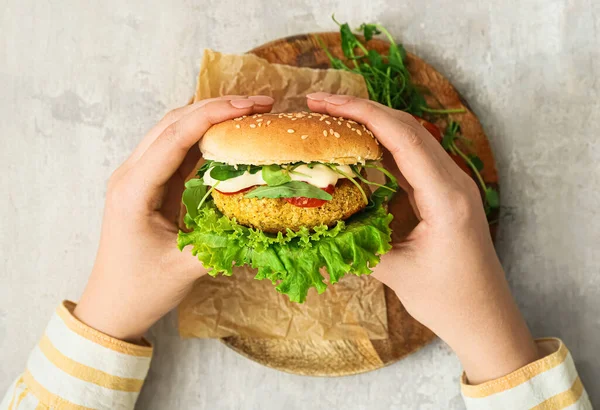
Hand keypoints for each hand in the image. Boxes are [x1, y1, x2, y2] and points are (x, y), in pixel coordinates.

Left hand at [74, 95, 274, 342]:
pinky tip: (229, 135)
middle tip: (258, 104)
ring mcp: (137, 176)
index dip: (215, 115)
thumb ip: (228, 240)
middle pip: (174, 122)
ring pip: (173, 130)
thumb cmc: (141, 289)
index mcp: (134, 189)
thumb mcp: (187, 267)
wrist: (112, 306)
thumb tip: (270, 220)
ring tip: (248, 113)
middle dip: (216, 107)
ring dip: (210, 116)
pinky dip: (203, 137)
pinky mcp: (148, 183)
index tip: (251, 106)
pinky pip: (176, 149)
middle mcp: (131, 174)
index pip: (176, 136)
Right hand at [307, 93, 538, 383]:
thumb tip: (317, 223)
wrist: (486, 319)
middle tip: (319, 104)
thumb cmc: (449, 301)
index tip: (324, 103)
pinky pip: (414, 158)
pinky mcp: (447, 193)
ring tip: (333, 118)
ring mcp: (453, 184)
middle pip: (407, 127)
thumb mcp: (396, 273)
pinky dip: (384, 145)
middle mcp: (454, 181)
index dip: (361, 113)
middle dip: (362, 110)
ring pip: (411, 138)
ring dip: (373, 123)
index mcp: (446, 197)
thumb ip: (356, 242)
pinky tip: (360, 145)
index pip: (402, 137)